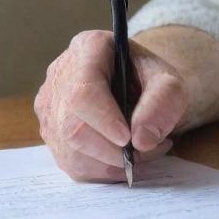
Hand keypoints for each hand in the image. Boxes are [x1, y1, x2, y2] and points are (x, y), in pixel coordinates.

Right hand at [34, 29, 188, 181]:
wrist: (136, 83)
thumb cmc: (149, 78)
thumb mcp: (169, 80)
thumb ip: (163, 101)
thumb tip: (141, 140)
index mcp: (88, 48)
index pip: (83, 91)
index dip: (103, 120)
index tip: (128, 139)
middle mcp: (60, 75)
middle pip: (72, 126)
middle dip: (111, 150)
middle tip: (145, 151)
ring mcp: (49, 106)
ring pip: (69, 150)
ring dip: (109, 163)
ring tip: (141, 152)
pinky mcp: (50, 132)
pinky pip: (70, 163)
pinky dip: (101, 169)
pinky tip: (123, 158)